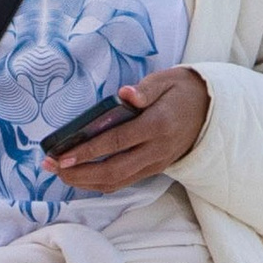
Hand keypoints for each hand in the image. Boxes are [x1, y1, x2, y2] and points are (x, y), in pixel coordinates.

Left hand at [50, 65, 210, 192]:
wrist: (209, 111)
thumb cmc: (181, 92)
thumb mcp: (166, 80)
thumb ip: (145, 89)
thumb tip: (124, 94)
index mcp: (158, 125)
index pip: (118, 142)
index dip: (89, 151)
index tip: (63, 155)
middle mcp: (157, 150)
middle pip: (114, 170)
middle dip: (79, 172)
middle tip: (53, 167)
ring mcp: (155, 163)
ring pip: (117, 181)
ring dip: (85, 181)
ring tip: (60, 173)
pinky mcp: (153, 169)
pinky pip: (123, 181)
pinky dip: (99, 182)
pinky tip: (79, 175)